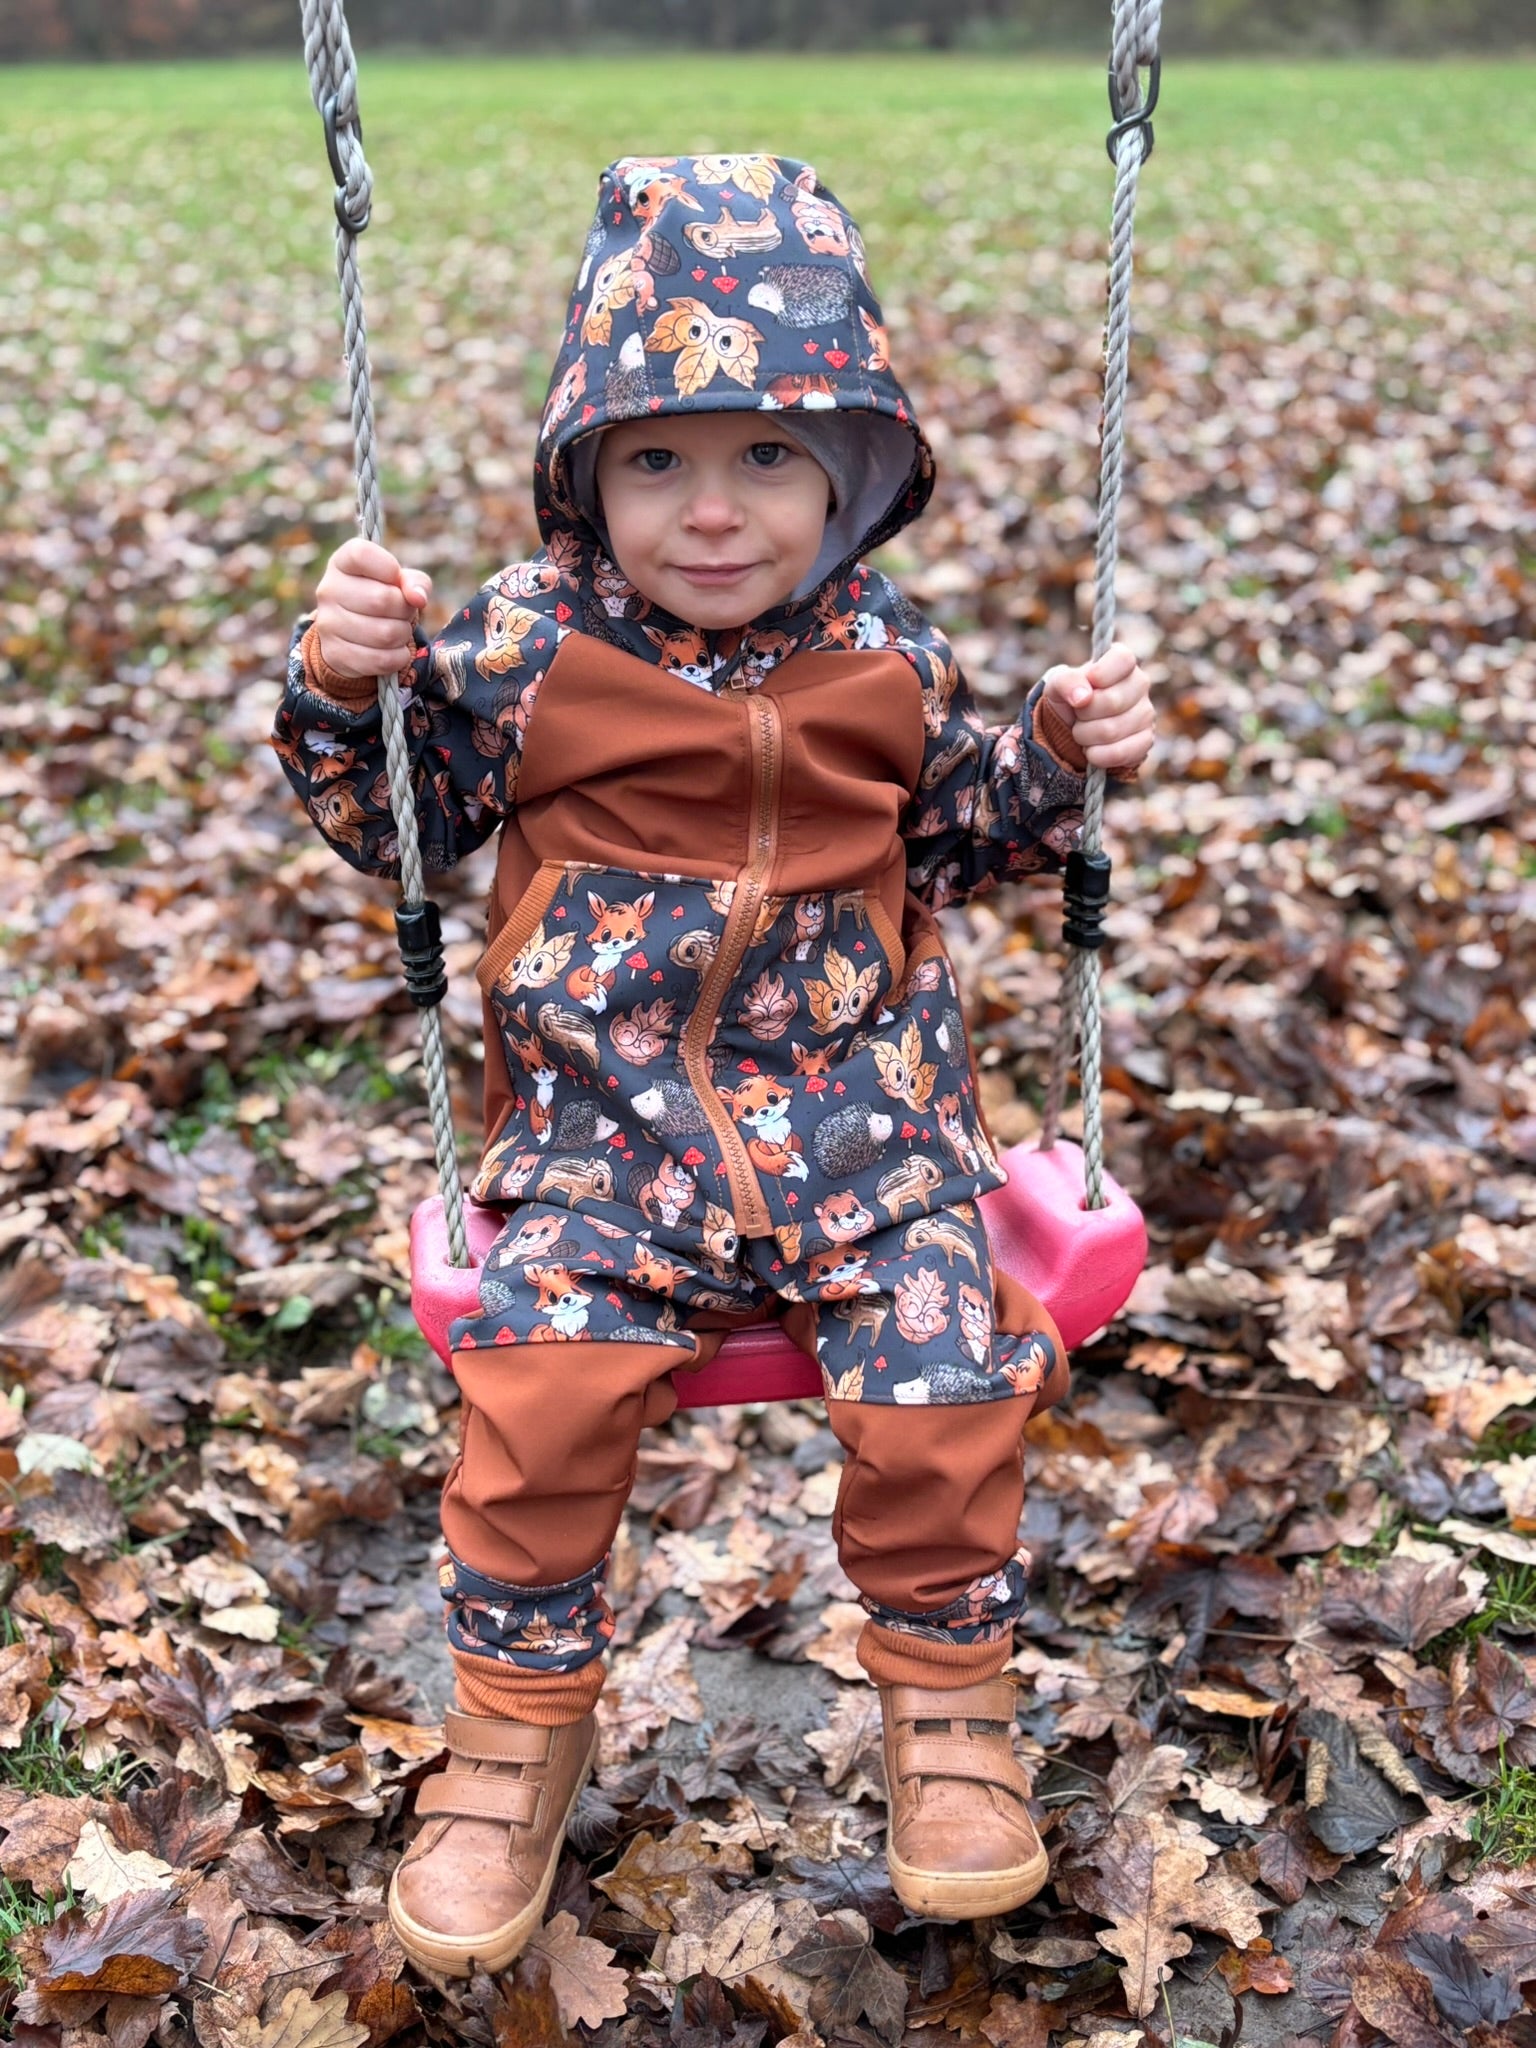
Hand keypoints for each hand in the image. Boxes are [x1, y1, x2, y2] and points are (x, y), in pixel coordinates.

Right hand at [313, 538, 433, 679]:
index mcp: (341, 563)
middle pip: (382, 599)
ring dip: (403, 634)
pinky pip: (382, 660)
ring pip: (385, 634)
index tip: (394, 578)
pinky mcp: (335, 654)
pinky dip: (398, 657)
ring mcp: (328, 624)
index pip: (363, 555)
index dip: (389, 568)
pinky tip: (393, 649)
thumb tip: (418, 597)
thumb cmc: (380, 597)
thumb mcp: (398, 582)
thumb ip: (414, 582)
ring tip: (397, 630)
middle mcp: (328, 590)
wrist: (350, 634)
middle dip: (404, 609)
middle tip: (402, 611)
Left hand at [1041, 642, 1154, 775]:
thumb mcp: (1059, 684)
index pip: (1123, 660)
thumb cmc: (1070, 697)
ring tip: (1082, 731)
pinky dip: (1097, 755)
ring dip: (1085, 736)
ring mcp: (1146, 713)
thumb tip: (1082, 697)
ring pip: (1112, 731)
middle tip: (1078, 715)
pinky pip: (1121, 753)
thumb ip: (1066, 681)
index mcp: (1122, 662)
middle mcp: (1140, 684)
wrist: (1074, 725)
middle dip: (1083, 713)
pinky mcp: (1145, 741)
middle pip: (1113, 701)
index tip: (1088, 683)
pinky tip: (1091, 750)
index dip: (1101, 674)